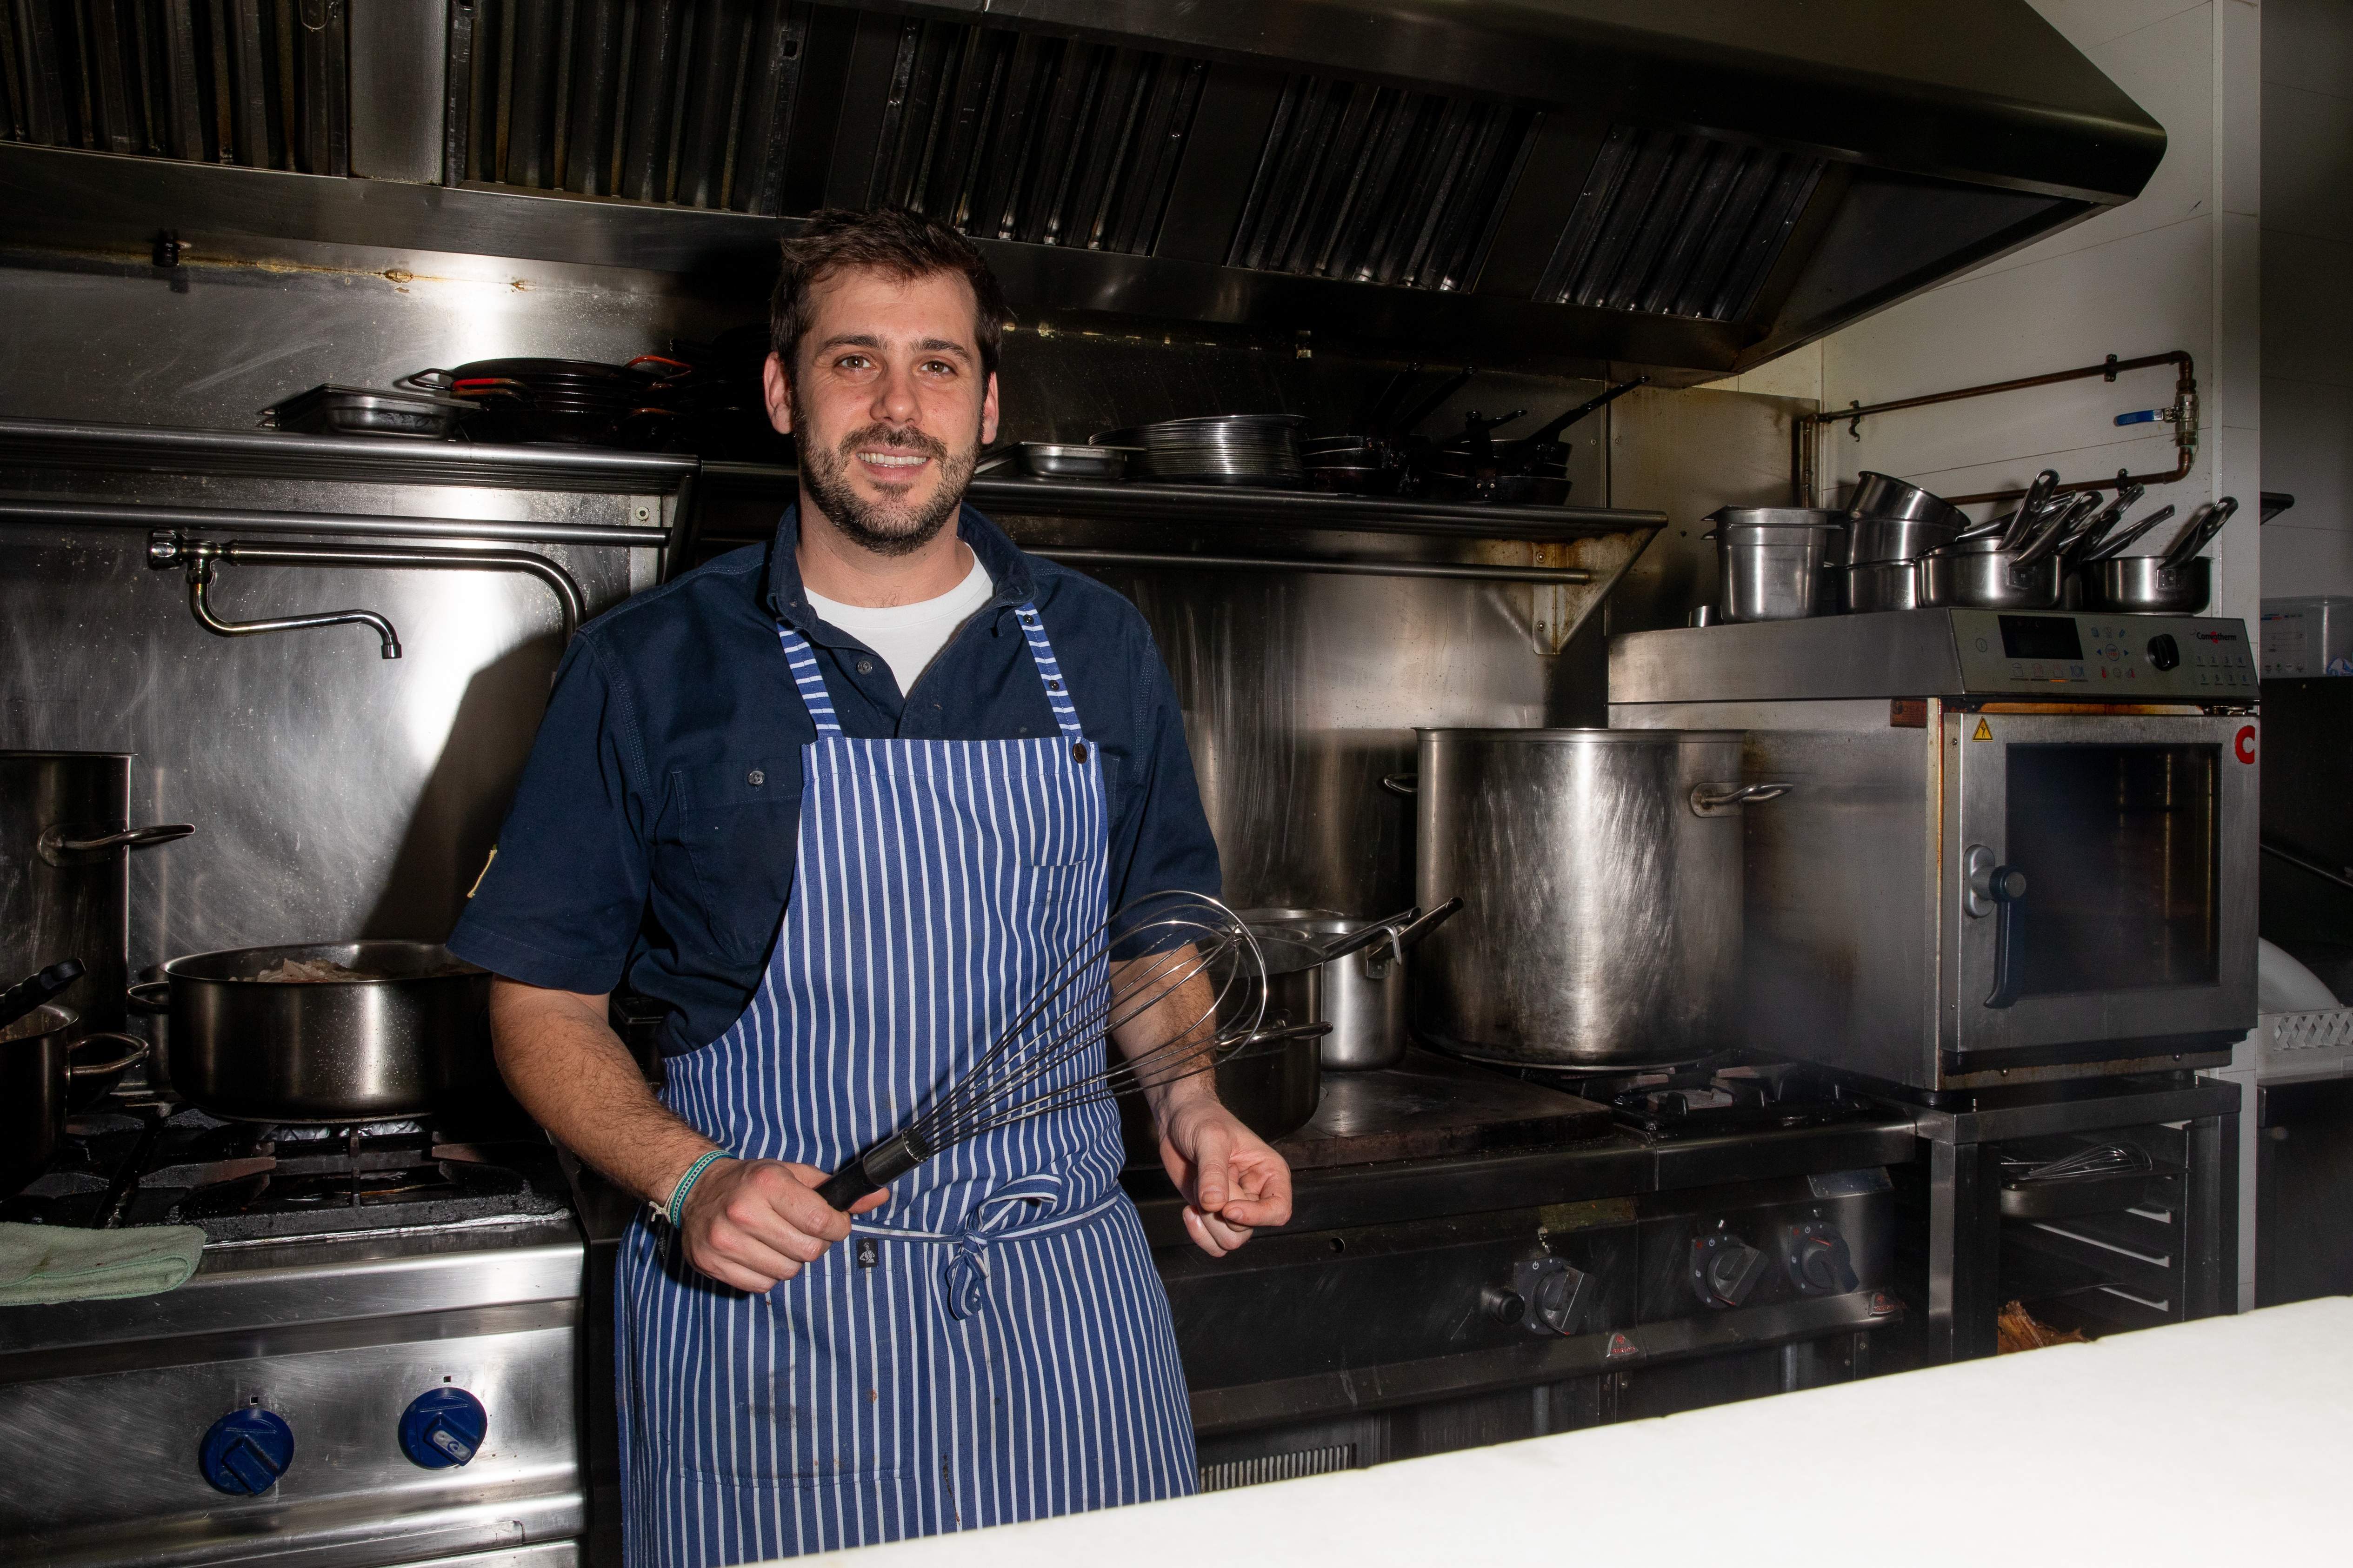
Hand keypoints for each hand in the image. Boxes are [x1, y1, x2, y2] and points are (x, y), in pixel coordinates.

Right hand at [675, 1158, 889, 1291]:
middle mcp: (744, 1212)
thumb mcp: (794, 1174)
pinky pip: (762, 1285)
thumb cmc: (752, 1181)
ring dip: (792, 1260)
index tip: (835, 1223)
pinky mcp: (712, 1264)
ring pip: (787, 1272)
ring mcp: (725, 1241)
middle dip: (816, 1243)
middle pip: (808, 1251)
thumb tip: (880, 1196)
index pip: (821, 1221)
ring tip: (779, 1239)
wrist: (697, 1190)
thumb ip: (836, 1189)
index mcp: (767, 1184)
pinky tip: (759, 1252)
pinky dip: (768, 1274)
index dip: (838, 1227)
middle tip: (805, 1231)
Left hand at [1156, 1089, 1292, 1256]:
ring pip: (1230, 1240)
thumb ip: (1214, 1172)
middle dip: (1219, 1212)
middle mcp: (1256, 1194)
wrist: (1178, 1120)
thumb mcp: (1210, 1138)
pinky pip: (1214, 1244)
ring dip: (1207, 1222)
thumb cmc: (1202, 1119)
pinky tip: (1189, 1210)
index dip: (1255, 1216)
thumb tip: (1215, 1205)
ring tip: (1198, 1189)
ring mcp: (1234, 1207)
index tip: (1228, 1209)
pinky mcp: (1213, 1215)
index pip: (1278, 1210)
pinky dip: (1199, 1234)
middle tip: (1204, 1181)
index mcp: (1270, 1173)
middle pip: (1246, 1229)